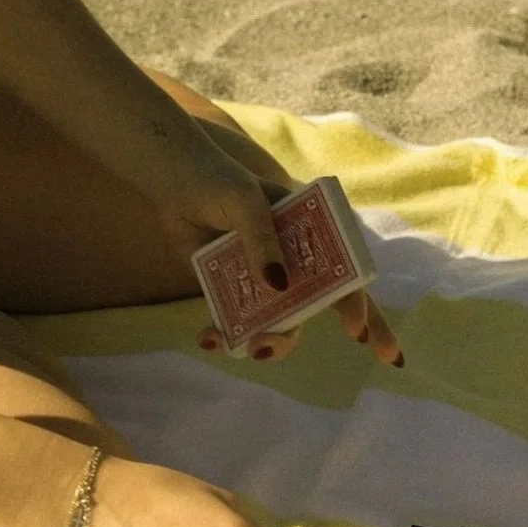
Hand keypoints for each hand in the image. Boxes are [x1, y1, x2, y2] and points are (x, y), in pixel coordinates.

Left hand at [159, 130, 401, 365]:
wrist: (171, 177)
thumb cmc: (216, 178)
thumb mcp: (244, 202)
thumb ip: (262, 239)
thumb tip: (279, 286)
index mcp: (308, 234)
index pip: (342, 272)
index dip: (356, 304)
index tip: (356, 331)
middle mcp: (291, 261)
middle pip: (310, 311)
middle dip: (291, 339)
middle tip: (263, 349)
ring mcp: (261, 278)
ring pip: (275, 324)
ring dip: (260, 342)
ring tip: (237, 346)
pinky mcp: (231, 289)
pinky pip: (236, 322)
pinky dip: (225, 337)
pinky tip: (206, 339)